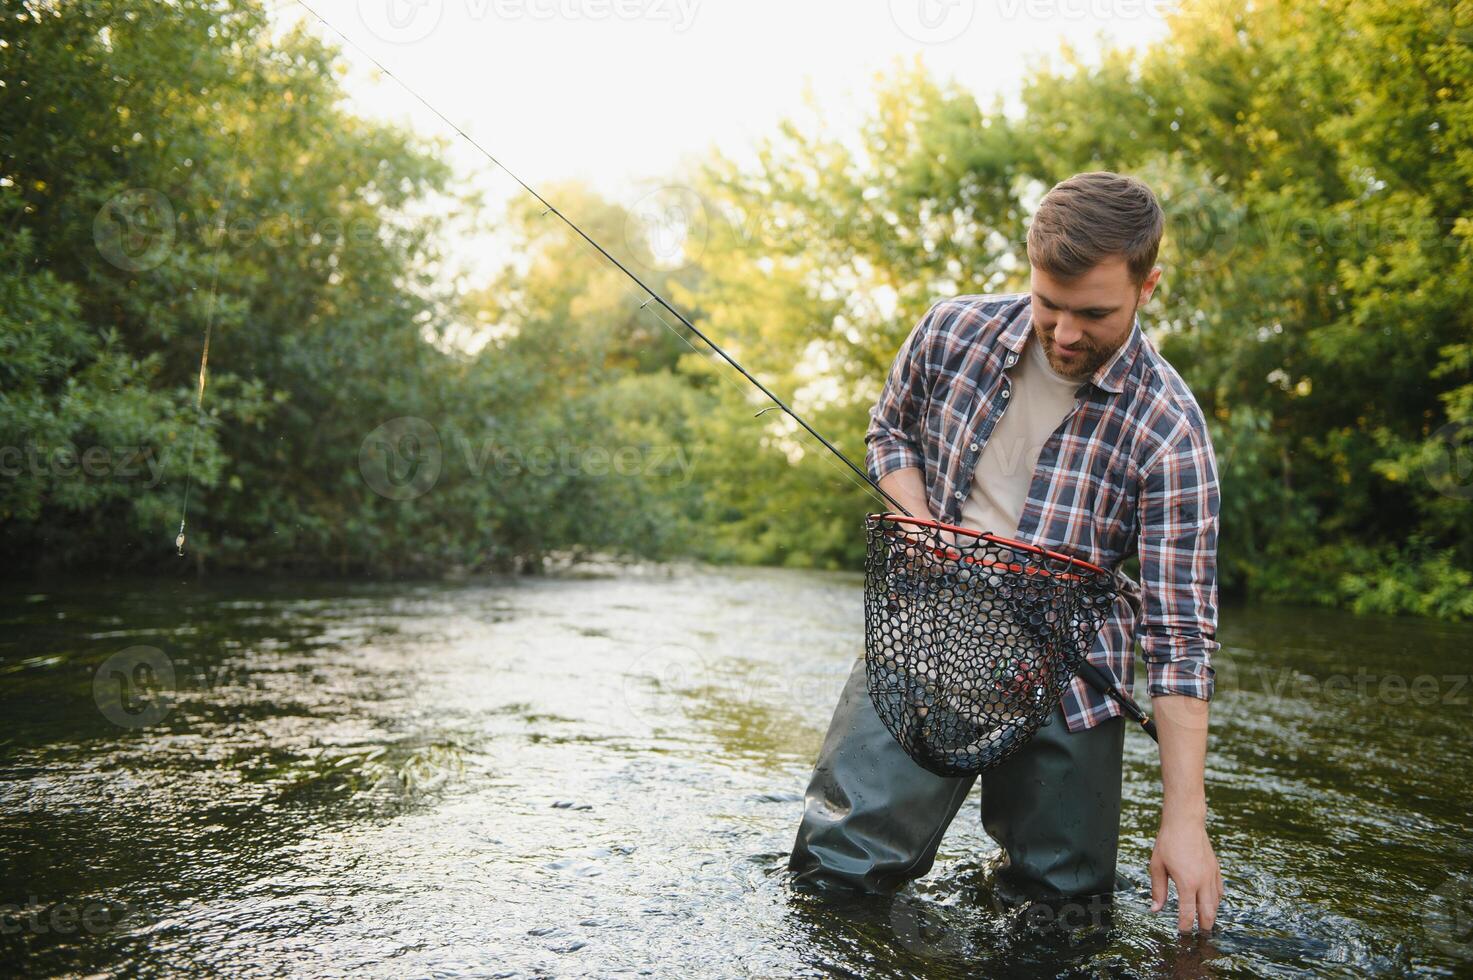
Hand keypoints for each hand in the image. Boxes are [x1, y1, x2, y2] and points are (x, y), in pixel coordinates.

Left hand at [1149, 816, 1221, 933]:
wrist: (1185, 822)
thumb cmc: (1168, 842)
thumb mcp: (1157, 866)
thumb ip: (1158, 890)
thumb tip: (1155, 909)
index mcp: (1187, 883)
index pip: (1188, 913)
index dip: (1185, 926)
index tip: (1182, 932)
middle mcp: (1203, 882)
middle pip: (1207, 912)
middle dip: (1204, 926)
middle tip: (1200, 935)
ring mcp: (1212, 875)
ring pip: (1216, 903)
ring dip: (1211, 915)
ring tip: (1206, 923)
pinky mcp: (1216, 868)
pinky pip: (1220, 890)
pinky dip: (1216, 900)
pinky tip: (1212, 903)